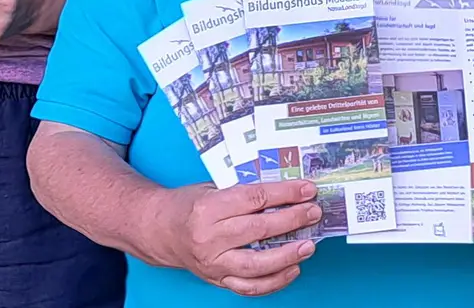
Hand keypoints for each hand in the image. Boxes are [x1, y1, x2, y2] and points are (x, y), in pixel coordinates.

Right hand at [147, 180, 321, 296]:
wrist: (159, 230)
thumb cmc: (189, 205)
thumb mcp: (211, 187)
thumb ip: (243, 191)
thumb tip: (286, 192)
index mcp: (208, 207)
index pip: (254, 198)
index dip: (285, 193)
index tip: (307, 189)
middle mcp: (209, 237)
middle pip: (259, 229)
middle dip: (293, 220)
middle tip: (314, 213)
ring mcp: (213, 263)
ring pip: (257, 265)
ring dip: (288, 256)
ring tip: (309, 246)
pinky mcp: (217, 280)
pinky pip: (249, 287)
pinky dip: (274, 281)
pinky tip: (292, 269)